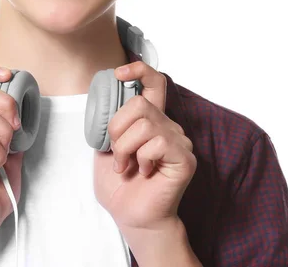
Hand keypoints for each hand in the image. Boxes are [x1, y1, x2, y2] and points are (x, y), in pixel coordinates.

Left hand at [93, 61, 195, 231]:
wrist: (132, 216)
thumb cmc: (120, 185)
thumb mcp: (106, 147)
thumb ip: (110, 124)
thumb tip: (103, 103)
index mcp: (150, 119)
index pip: (154, 82)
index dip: (139, 70)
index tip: (119, 73)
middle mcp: (167, 125)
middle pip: (139, 104)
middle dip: (117, 128)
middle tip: (116, 151)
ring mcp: (179, 140)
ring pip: (144, 124)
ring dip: (125, 147)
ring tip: (126, 165)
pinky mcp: (184, 157)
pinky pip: (156, 143)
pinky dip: (141, 158)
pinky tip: (144, 171)